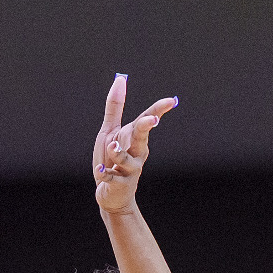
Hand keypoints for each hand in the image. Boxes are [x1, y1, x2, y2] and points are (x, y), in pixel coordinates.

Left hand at [92, 74, 176, 214]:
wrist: (110, 193)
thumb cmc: (111, 158)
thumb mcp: (110, 130)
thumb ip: (115, 106)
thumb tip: (120, 79)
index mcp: (134, 138)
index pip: (147, 120)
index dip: (159, 110)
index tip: (171, 101)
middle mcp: (136, 153)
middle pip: (141, 137)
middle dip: (145, 128)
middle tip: (151, 120)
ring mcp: (128, 170)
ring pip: (126, 159)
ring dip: (119, 153)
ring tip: (111, 146)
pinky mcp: (118, 184)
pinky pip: (111, 177)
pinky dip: (105, 173)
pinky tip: (101, 170)